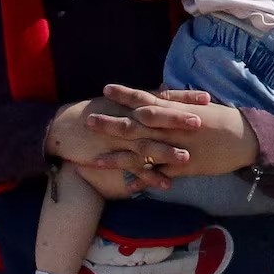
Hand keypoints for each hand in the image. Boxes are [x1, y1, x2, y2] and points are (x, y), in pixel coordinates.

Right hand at [44, 88, 208, 191]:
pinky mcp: (112, 156)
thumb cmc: (98, 110)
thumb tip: (168, 89)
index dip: (185, 98)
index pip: (164, 98)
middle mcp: (130, 120)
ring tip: (186, 157)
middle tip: (199, 122)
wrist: (65, 126)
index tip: (208, 99)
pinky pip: (133, 169)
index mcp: (135, 105)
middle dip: (176, 120)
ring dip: (165, 152)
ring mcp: (121, 139)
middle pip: (156, 119)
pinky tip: (166, 184)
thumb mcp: (122, 102)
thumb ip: (147, 97)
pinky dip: (149, 177)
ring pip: (146, 145)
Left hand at [91, 85, 260, 181]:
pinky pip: (159, 175)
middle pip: (136, 126)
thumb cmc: (226, 119)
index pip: (147, 100)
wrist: (247, 139)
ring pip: (141, 153)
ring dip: (117, 156)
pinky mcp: (184, 168)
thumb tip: (158, 94)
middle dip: (111, 124)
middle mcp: (174, 129)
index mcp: (178, 111)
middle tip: (88, 121)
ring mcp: (177, 149)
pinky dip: (143, 180)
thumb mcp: (202, 105)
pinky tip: (126, 185)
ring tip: (94, 159)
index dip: (126, 95)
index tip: (106, 89)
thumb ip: (179, 101)